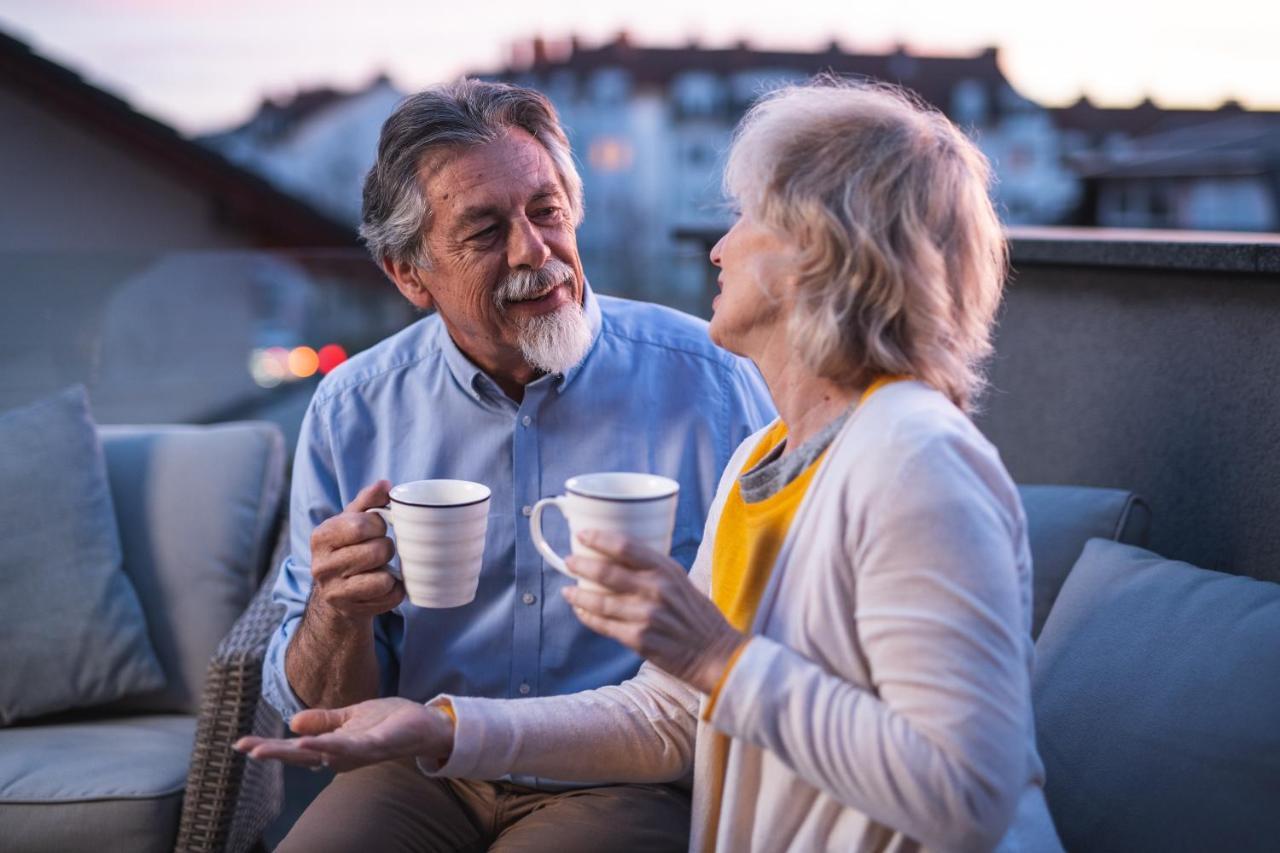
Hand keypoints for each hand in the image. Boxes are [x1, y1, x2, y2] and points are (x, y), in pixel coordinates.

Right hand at [235, 697, 454, 772]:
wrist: (423, 723)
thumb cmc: (387, 722)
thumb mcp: (349, 717)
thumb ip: (323, 721)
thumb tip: (292, 722)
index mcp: (333, 746)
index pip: (296, 749)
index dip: (269, 747)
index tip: (241, 744)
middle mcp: (341, 755)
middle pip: (302, 756)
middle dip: (273, 752)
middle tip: (244, 748)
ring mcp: (358, 752)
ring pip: (321, 754)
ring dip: (295, 752)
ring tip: (267, 749)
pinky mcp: (376, 745)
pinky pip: (349, 748)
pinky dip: (329, 747)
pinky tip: (311, 745)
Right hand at [308, 480, 403, 627]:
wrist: (336, 593)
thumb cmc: (348, 547)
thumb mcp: (352, 520)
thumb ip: (368, 500)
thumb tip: (385, 484)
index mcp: (321, 537)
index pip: (362, 525)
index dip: (379, 524)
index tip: (377, 528)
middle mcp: (321, 566)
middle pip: (377, 551)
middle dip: (386, 547)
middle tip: (380, 550)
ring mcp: (335, 592)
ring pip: (383, 578)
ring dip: (390, 570)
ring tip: (380, 567)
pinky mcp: (352, 610)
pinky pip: (391, 596)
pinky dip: (395, 589)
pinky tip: (384, 584)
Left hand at [564, 531, 746, 694]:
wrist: (714, 654)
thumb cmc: (696, 615)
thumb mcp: (680, 581)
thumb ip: (653, 569)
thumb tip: (616, 557)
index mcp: (666, 570)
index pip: (625, 546)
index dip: (599, 538)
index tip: (582, 535)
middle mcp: (656, 590)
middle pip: (606, 572)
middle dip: (581, 565)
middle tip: (568, 562)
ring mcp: (646, 616)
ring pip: (600, 602)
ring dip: (578, 595)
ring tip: (567, 591)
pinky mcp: (639, 640)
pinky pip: (604, 626)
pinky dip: (589, 617)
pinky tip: (581, 612)